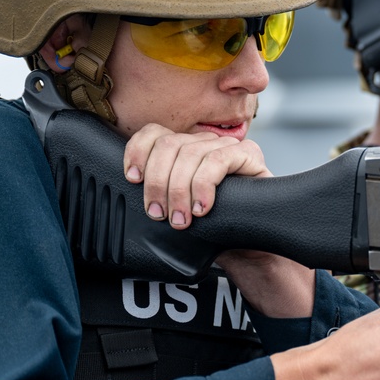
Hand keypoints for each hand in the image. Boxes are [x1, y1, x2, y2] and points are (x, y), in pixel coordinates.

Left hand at [123, 123, 271, 228]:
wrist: (249, 246)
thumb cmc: (211, 228)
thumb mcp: (175, 207)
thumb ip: (157, 191)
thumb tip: (130, 183)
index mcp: (184, 149)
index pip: (154, 133)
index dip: (138, 151)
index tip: (132, 178)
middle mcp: (204, 142)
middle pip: (168, 144)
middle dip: (157, 182)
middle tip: (158, 213)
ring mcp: (227, 146)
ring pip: (189, 153)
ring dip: (179, 190)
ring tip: (180, 219)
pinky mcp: (249, 154)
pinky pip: (217, 160)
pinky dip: (203, 185)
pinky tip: (202, 207)